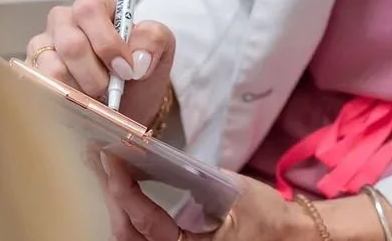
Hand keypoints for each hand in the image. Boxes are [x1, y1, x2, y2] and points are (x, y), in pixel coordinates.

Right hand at [25, 0, 174, 127]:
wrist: (128, 108)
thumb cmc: (138, 72)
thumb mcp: (159, 50)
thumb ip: (153, 40)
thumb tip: (137, 60)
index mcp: (96, 6)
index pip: (90, 8)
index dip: (107, 41)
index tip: (126, 69)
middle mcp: (65, 22)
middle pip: (71, 43)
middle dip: (95, 74)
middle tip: (110, 90)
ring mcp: (44, 48)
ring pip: (54, 70)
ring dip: (80, 91)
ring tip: (95, 98)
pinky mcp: (31, 75)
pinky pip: (41, 90)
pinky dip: (65, 102)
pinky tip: (78, 105)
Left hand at [97, 156, 309, 240]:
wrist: (288, 237)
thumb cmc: (266, 214)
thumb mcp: (235, 191)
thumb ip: (198, 180)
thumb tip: (158, 160)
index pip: (145, 221)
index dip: (123, 189)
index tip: (110, 158)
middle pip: (128, 236)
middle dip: (113, 198)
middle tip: (104, 160)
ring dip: (118, 209)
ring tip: (110, 172)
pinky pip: (144, 240)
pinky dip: (131, 218)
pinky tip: (127, 194)